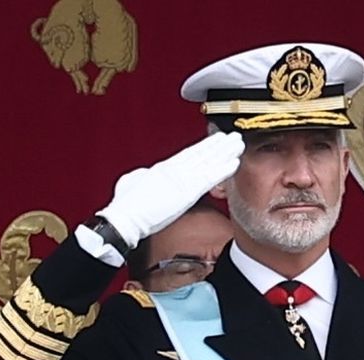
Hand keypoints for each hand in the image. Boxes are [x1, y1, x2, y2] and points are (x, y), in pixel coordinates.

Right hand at [96, 131, 243, 249]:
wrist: (125, 218)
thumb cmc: (126, 205)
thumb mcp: (134, 182)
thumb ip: (146, 176)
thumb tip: (147, 174)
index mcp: (163, 168)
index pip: (189, 155)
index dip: (204, 147)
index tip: (216, 141)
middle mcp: (175, 170)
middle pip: (201, 154)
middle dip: (218, 146)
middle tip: (233, 137)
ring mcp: (182, 179)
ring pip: (208, 162)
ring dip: (225, 153)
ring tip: (238, 144)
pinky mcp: (187, 192)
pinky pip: (209, 178)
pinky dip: (222, 169)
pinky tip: (234, 162)